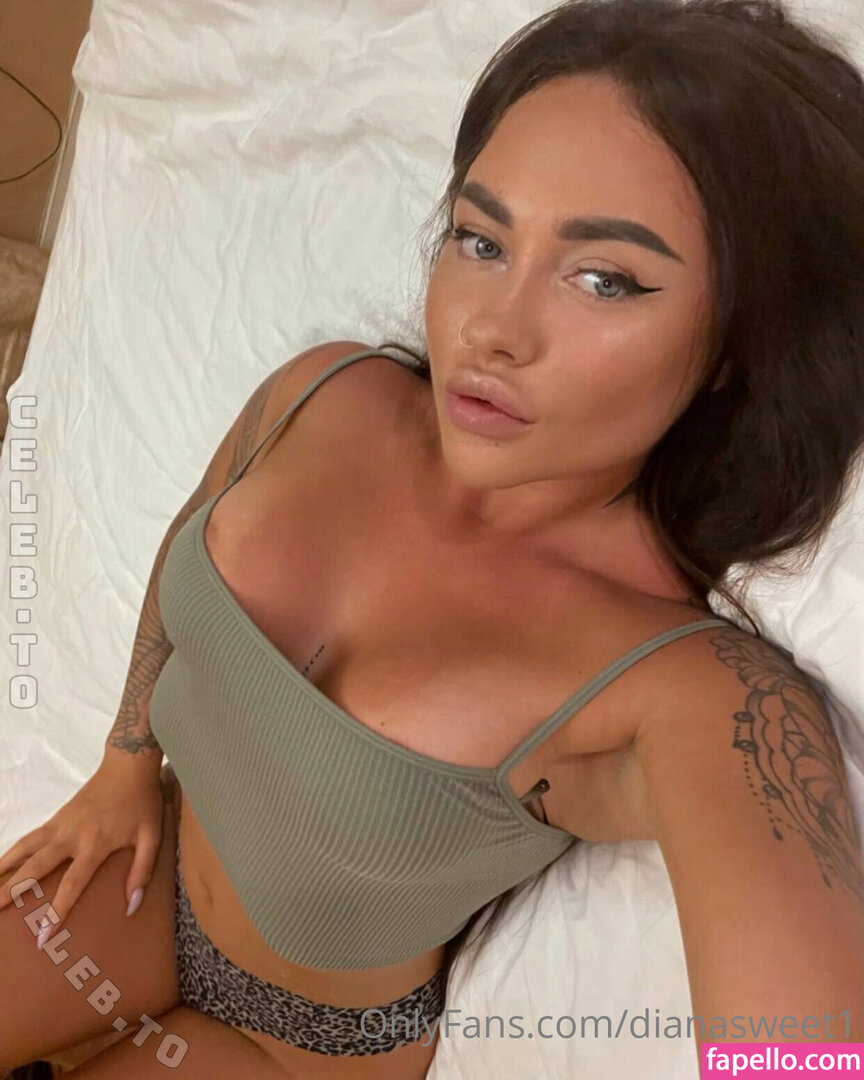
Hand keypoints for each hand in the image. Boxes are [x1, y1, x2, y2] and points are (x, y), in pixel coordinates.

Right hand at [0, 754, 166, 945]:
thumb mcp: (151, 837)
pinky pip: (29, 838)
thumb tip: (131, 906)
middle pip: (35, 867)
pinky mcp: (56, 817)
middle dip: (12, 892)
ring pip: (23, 849)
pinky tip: (3, 863)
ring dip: (3, 868)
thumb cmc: (142, 802)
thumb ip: (142, 871)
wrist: (127, 765)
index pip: (71, 885)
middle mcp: (70, 836)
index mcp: (95, 845)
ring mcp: (60, 825)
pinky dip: (12, 852)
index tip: (42, 936)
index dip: (56, 912)